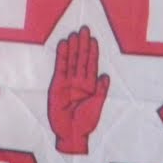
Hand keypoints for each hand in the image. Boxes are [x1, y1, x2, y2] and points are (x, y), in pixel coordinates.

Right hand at [48, 26, 109, 154]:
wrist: (72, 133)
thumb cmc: (86, 122)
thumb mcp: (98, 105)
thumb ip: (101, 90)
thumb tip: (105, 75)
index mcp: (91, 86)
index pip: (92, 65)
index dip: (93, 52)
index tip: (93, 38)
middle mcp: (79, 81)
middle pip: (81, 59)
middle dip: (83, 44)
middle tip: (84, 29)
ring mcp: (68, 82)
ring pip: (71, 61)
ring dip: (73, 47)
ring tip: (74, 34)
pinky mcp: (57, 85)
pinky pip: (60, 67)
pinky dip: (62, 56)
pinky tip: (64, 45)